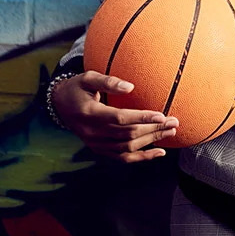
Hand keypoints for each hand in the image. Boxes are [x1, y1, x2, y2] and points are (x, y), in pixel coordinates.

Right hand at [51, 71, 178, 163]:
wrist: (60, 105)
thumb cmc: (78, 87)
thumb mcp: (88, 78)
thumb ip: (108, 81)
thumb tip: (131, 86)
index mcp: (90, 114)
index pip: (121, 118)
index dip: (142, 117)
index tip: (162, 115)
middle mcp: (92, 133)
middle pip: (128, 134)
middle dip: (154, 129)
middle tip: (174, 122)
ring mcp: (95, 144)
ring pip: (128, 147)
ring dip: (152, 141)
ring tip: (171, 131)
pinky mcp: (99, 150)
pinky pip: (123, 157)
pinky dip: (142, 157)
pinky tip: (160, 152)